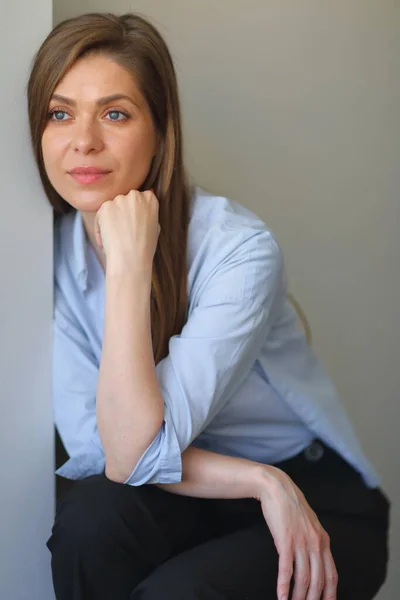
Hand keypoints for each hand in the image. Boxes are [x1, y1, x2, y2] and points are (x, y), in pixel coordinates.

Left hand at [94, 189, 160, 272]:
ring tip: (116, 238)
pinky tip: (107, 241)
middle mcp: (135, 195)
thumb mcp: (155, 227)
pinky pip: (100, 215)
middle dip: (123, 214)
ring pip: (112, 207)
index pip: (141, 198)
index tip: (134, 224)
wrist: (131, 258)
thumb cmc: (144, 248)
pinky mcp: (105, 207)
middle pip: (125, 201)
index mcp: (150, 199)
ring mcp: (119, 200)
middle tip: (124, 232)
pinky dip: (100, 227)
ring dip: (111, 220)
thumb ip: (148, 213)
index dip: (135, 212)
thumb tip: (142, 209)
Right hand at [256, 466, 337, 599]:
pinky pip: (286, 568)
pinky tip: (281, 595)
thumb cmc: (290, 506)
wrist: (277, 487)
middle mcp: (315, 543)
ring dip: (298, 596)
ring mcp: (301, 542)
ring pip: (303, 577)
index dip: (330, 593)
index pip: (331, 574)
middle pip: (318, 580)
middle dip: (313, 599)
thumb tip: (314, 560)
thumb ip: (314, 541)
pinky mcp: (285, 540)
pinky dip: (284, 585)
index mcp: (323, 540)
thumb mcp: (309, 523)